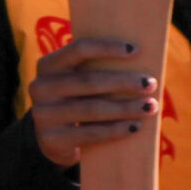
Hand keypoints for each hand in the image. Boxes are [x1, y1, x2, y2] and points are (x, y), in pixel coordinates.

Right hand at [23, 32, 155, 167]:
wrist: (55, 141)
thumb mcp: (79, 84)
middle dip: (123, 81)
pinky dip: (116, 130)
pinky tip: (135, 126)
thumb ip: (98, 72)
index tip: (135, 49)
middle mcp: (40, 86)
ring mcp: (43, 114)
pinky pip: (89, 133)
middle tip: (150, 83)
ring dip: (125, 107)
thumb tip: (140, 65)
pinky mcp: (51, 139)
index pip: (77, 50)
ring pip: (91, 108)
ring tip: (150, 106)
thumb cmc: (79, 103)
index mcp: (48, 66)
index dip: (106, 48)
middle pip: (88, 81)